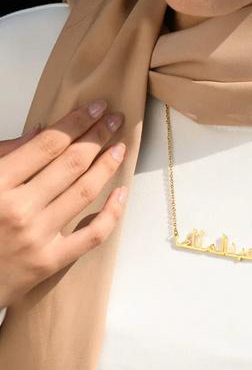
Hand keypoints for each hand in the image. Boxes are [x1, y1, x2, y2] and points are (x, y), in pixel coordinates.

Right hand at [0, 101, 126, 307]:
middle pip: (71, 164)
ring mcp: (37, 237)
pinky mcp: (50, 261)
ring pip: (84, 193)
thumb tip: (42, 131)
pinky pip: (92, 235)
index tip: (96, 108)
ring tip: (120, 148)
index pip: (48, 144)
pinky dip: (112, 213)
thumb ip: (4, 155)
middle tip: (115, 119)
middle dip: (97, 136)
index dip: (76, 122)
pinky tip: (122, 192)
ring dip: (107, 166)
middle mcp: (18, 208)